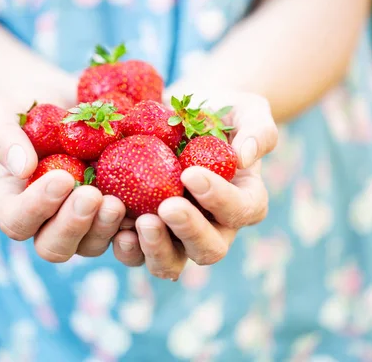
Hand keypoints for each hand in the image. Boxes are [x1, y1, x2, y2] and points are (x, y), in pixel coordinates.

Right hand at [0, 96, 127, 261]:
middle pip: (55, 246)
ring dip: (105, 228)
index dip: (37, 207)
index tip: (61, 178)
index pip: (17, 221)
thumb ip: (3, 137)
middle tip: (92, 196)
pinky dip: (136, 226)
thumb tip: (23, 168)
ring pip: (92, 244)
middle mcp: (46, 221)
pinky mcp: (112, 212)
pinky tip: (149, 209)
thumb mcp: (3, 111)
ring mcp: (82, 221)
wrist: (62, 101)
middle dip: (74, 224)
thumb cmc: (25, 106)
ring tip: (119, 202)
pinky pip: (125, 231)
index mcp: (13, 203)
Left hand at [111, 92, 277, 279]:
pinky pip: (137, 252)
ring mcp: (177, 235)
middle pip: (209, 249)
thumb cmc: (219, 111)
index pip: (240, 209)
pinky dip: (126, 245)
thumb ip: (256, 130)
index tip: (191, 173)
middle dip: (189, 231)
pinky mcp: (145, 232)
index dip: (219, 198)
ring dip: (155, 248)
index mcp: (244, 201)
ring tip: (138, 224)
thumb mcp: (246, 109)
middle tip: (167, 207)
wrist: (179, 113)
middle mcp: (214, 227)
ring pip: (171, 262)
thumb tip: (244, 158)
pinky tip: (115, 227)